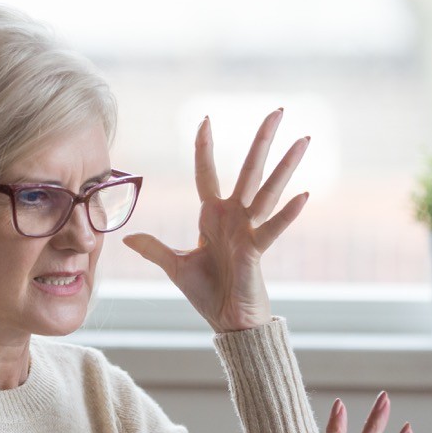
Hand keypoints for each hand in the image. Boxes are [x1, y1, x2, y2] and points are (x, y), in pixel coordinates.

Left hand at [123, 109, 309, 332]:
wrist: (228, 321)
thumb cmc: (208, 293)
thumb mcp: (176, 267)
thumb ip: (155, 249)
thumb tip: (127, 237)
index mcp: (213, 217)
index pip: (206, 173)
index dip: (204, 147)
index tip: (205, 119)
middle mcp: (234, 217)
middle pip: (249, 170)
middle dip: (262, 140)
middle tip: (278, 110)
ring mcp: (248, 231)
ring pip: (268, 190)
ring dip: (286, 165)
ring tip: (304, 139)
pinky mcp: (257, 251)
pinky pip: (273, 228)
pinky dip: (288, 214)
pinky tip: (304, 195)